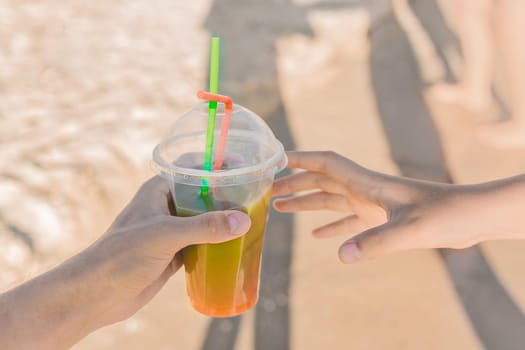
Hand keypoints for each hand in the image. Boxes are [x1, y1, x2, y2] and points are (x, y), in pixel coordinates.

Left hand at [0, 176, 250, 349]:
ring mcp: (171, 231)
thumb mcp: (164, 235)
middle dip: (228, 194)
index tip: (243, 163)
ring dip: (225, 220)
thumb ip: (204, 227)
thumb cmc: (121, 256)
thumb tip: (243, 220)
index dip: (217, 162)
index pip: (192, 167)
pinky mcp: (174, 253)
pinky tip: (236, 245)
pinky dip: (218, 243)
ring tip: (253, 218)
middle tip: (255, 195)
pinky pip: (202, 243)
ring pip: (205, 219)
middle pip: (204, 193)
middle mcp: (166, 206)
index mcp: (159, 190)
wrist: (96, 294)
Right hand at [272, 151, 508, 262]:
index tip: (275, 159)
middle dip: (293, 184)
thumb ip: (377, 242)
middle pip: (320, 181)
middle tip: (267, 191)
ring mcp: (372, 205)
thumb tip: (341, 256)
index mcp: (367, 183)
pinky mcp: (382, 220)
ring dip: (305, 203)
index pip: (326, 163)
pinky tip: (319, 238)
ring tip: (280, 208)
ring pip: (330, 200)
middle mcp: (365, 190)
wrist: (472, 217)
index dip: (300, 159)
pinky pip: (348, 222)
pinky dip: (331, 227)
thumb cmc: (446, 214)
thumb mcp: (412, 229)